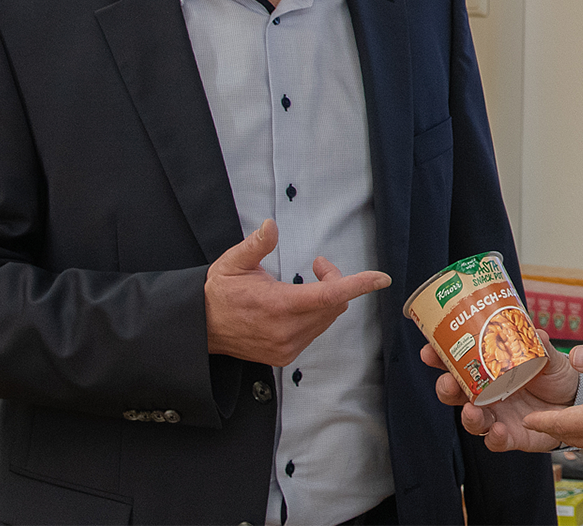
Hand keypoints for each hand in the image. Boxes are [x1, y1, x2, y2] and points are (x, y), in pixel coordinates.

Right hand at [204, 219, 390, 366]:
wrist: (201, 328)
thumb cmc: (219, 293)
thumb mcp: (233, 263)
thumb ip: (256, 245)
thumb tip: (271, 226)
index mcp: (278, 305)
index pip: (329, 295)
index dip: (358, 285)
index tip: (381, 279)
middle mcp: (286, 330)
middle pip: (335, 305)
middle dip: (335, 282)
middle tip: (318, 266)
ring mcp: (287, 346)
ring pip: (328, 319)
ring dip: (326, 300)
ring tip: (306, 285)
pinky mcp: (285, 356)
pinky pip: (315, 331)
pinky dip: (316, 315)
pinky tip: (297, 306)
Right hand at [422, 339, 578, 452]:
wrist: (577, 402)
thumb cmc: (555, 376)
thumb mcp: (549, 357)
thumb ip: (541, 347)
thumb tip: (535, 331)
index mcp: (490, 371)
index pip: (458, 365)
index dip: (440, 359)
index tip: (428, 351)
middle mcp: (488, 395)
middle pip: (456, 395)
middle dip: (446, 388)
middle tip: (447, 381)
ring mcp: (497, 417)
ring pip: (471, 420)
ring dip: (467, 416)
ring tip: (470, 409)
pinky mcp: (511, 437)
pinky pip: (496, 441)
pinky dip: (495, 438)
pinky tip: (498, 430)